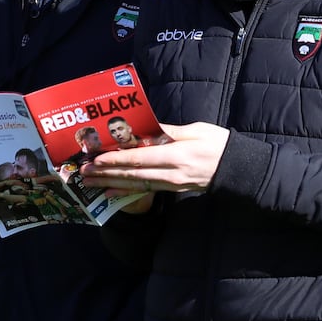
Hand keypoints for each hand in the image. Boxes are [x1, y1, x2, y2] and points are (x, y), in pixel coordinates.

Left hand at [80, 122, 228, 194]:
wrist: (236, 169)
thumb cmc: (218, 144)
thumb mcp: (196, 130)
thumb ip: (170, 131)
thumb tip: (146, 126)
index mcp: (177, 155)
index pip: (140, 158)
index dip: (117, 160)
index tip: (97, 159)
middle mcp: (171, 174)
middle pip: (133, 175)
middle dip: (107, 173)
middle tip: (84, 172)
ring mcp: (171, 184)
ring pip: (136, 185)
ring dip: (111, 184)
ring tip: (91, 182)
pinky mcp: (172, 189)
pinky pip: (145, 191)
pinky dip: (126, 193)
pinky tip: (110, 194)